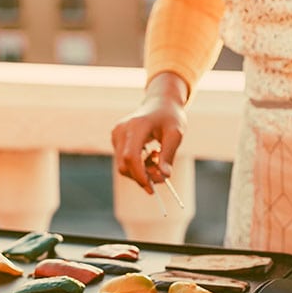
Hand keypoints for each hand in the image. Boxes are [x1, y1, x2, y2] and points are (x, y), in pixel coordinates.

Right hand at [111, 72, 188, 193]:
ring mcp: (116, 134)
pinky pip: (123, 160)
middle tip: (162, 178)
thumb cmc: (170, 117)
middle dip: (142, 176)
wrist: (160, 103)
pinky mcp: (116, 138)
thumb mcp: (175, 134)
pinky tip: (151, 154)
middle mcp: (122, 130)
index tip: (152, 189)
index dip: (140, 175)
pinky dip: (138, 165)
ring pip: (123, 165)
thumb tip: (164, 176)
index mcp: (137, 126)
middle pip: (125, 164)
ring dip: (141, 171)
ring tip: (158, 157)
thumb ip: (169, 155)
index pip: (131, 157)